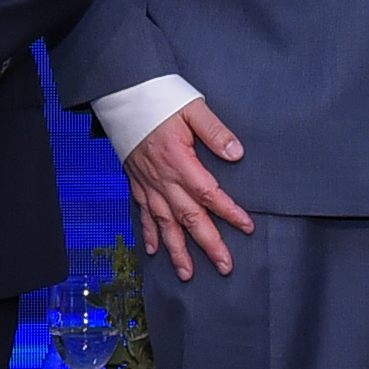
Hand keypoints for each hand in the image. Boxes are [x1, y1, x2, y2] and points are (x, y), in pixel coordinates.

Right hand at [123, 98, 255, 279]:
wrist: (122, 95)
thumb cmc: (159, 99)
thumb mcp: (192, 108)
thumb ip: (215, 132)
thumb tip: (236, 153)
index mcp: (180, 161)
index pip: (209, 194)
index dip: (229, 212)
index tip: (247, 227)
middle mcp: (163, 179)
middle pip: (189, 218)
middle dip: (208, 244)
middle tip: (224, 266)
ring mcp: (148, 183)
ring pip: (165, 224)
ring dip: (177, 250)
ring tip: (188, 273)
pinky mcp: (137, 181)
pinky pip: (144, 213)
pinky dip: (150, 233)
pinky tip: (156, 250)